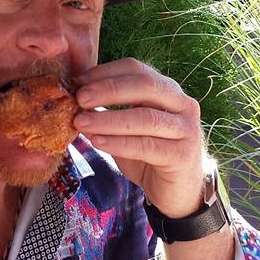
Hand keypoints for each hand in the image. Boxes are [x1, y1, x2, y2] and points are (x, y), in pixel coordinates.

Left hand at [72, 58, 205, 218]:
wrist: (176, 191)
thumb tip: (73, 96)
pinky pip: (147, 146)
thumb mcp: (125, 127)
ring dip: (109, 119)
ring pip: (146, 118)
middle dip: (109, 90)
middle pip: (145, 86)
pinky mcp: (182, 156)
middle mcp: (182, 104)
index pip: (136, 68)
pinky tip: (97, 142)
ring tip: (81, 122)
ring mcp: (186, 130)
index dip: (106, 72)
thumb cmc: (147, 153)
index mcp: (167, 89)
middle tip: (80, 98)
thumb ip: (107, 109)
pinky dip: (119, 143)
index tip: (78, 82)